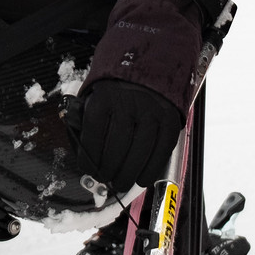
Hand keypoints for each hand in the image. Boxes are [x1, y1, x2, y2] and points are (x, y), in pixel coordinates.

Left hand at [73, 79, 183, 193]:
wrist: (150, 71)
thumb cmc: (118, 92)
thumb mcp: (96, 97)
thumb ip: (87, 123)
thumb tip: (84, 156)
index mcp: (105, 96)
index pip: (93, 132)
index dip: (88, 157)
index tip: (87, 169)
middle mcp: (129, 102)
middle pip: (117, 146)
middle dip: (108, 169)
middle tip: (105, 179)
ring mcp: (152, 111)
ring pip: (139, 151)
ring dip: (128, 174)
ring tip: (120, 183)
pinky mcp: (170, 119)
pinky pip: (161, 150)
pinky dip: (151, 169)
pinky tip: (142, 178)